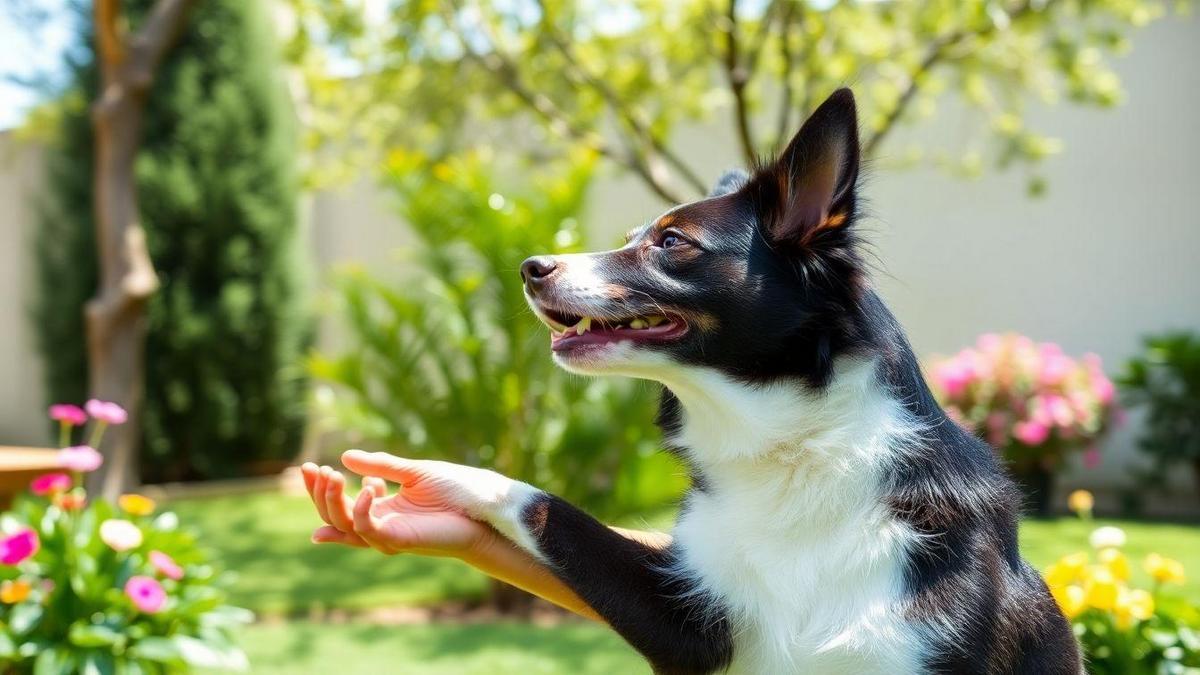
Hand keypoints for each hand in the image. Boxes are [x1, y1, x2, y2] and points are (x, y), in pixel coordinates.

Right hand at [301, 455, 492, 557]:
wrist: (480, 511)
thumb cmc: (451, 493)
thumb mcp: (412, 473)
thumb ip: (381, 465)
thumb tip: (344, 457)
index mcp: (378, 509)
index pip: (336, 503)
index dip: (317, 487)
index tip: (305, 466)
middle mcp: (377, 525)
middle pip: (332, 517)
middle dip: (320, 494)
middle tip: (320, 469)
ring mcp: (386, 535)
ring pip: (344, 527)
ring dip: (334, 501)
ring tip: (334, 475)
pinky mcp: (399, 541)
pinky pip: (370, 531)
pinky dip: (363, 511)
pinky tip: (368, 488)